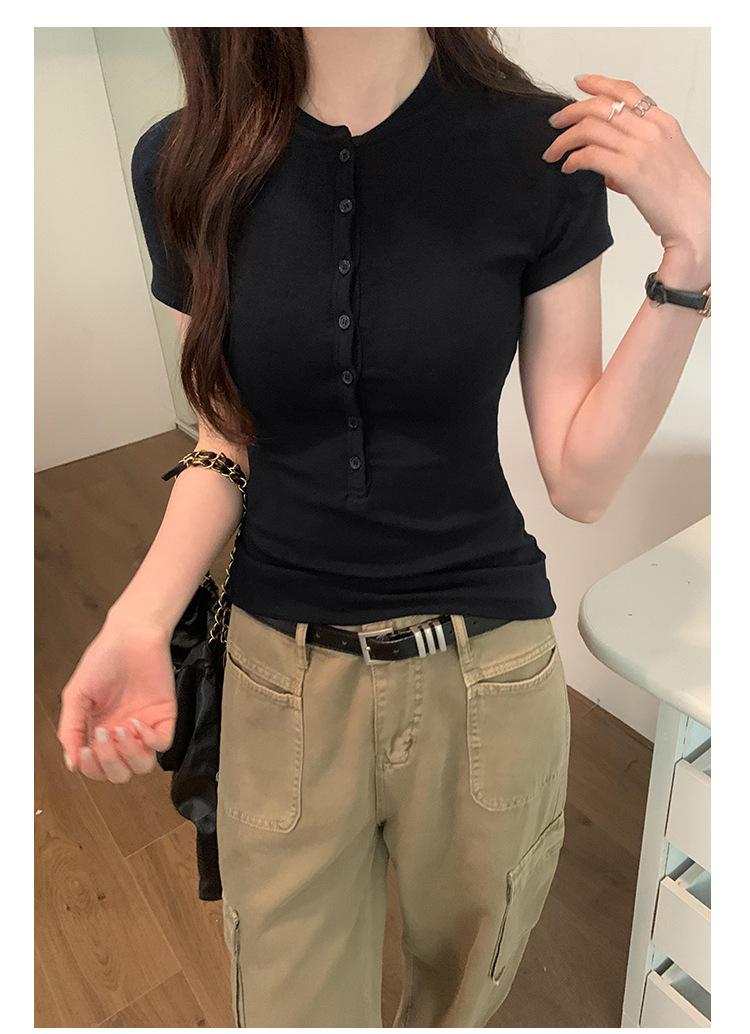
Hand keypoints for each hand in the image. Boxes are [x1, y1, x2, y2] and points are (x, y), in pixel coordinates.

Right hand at [57, 614, 176, 782]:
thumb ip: (70, 729)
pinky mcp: (165, 716)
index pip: (97, 767)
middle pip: (120, 772)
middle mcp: (123, 732)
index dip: (91, 768)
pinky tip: (137, 722)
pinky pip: (162, 744)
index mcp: (100, 729)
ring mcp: (145, 725)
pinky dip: (149, 740)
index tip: (85, 752)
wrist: (131, 635)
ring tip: (120, 730)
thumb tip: (71, 762)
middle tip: (103, 736)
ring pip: (143, 765)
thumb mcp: (76, 695)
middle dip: (109, 762)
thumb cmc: (104, 658)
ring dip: (129, 754)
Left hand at [542, 73, 709, 255]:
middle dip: (571, 111)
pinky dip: (573, 159)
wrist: (698, 217)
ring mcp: (640, 149)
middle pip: (601, 106)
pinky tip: (568, 167)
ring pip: (590, 128)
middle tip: (555, 123)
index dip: (599, 84)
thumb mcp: (666, 160)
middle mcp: (650, 130)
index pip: (627, 91)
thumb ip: (639, 153)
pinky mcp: (629, 171)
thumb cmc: (682, 195)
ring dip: (564, 139)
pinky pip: (590, 155)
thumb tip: (608, 165)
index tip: (581, 84)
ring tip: (553, 152)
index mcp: (662, 123)